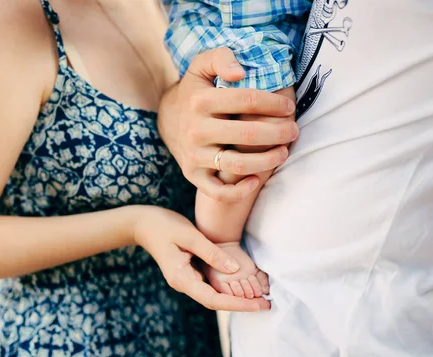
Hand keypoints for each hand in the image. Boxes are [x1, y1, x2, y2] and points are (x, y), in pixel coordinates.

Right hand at [133, 206, 270, 310]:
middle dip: (240, 305)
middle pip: (214, 302)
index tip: (259, 305)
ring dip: (234, 298)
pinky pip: (208, 285)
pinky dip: (225, 288)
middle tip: (266, 304)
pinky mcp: (186, 273)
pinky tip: (238, 284)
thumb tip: (235, 269)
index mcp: (181, 278)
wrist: (142, 224)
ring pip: (212, 295)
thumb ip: (211, 253)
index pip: (213, 299)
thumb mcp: (189, 235)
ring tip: (258, 297)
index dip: (237, 304)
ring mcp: (184, 280)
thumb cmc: (163, 225)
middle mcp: (183, 283)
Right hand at [158, 47, 298, 201]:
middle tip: (293, 131)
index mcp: (200, 101)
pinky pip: (217, 192)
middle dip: (279, 132)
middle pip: (248, 134)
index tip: (289, 107)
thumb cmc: (197, 91)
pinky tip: (256, 181)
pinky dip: (239, 191)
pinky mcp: (192, 175)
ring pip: (237, 165)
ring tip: (284, 153)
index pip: (248, 100)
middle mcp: (195, 130)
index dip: (275, 104)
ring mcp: (193, 155)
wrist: (169, 120)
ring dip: (268, 161)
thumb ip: (221, 57)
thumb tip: (240, 73)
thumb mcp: (202, 66)